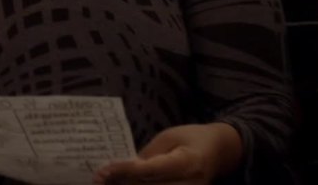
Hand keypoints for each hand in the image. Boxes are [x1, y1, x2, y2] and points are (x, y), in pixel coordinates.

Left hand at [93, 123, 241, 184]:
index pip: (151, 170)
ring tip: (106, 183)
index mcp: (189, 162)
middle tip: (98, 179)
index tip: (103, 170)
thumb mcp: (169, 137)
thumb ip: (148, 155)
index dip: (125, 171)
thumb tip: (123, 170)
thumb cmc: (192, 138)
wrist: (219, 152)